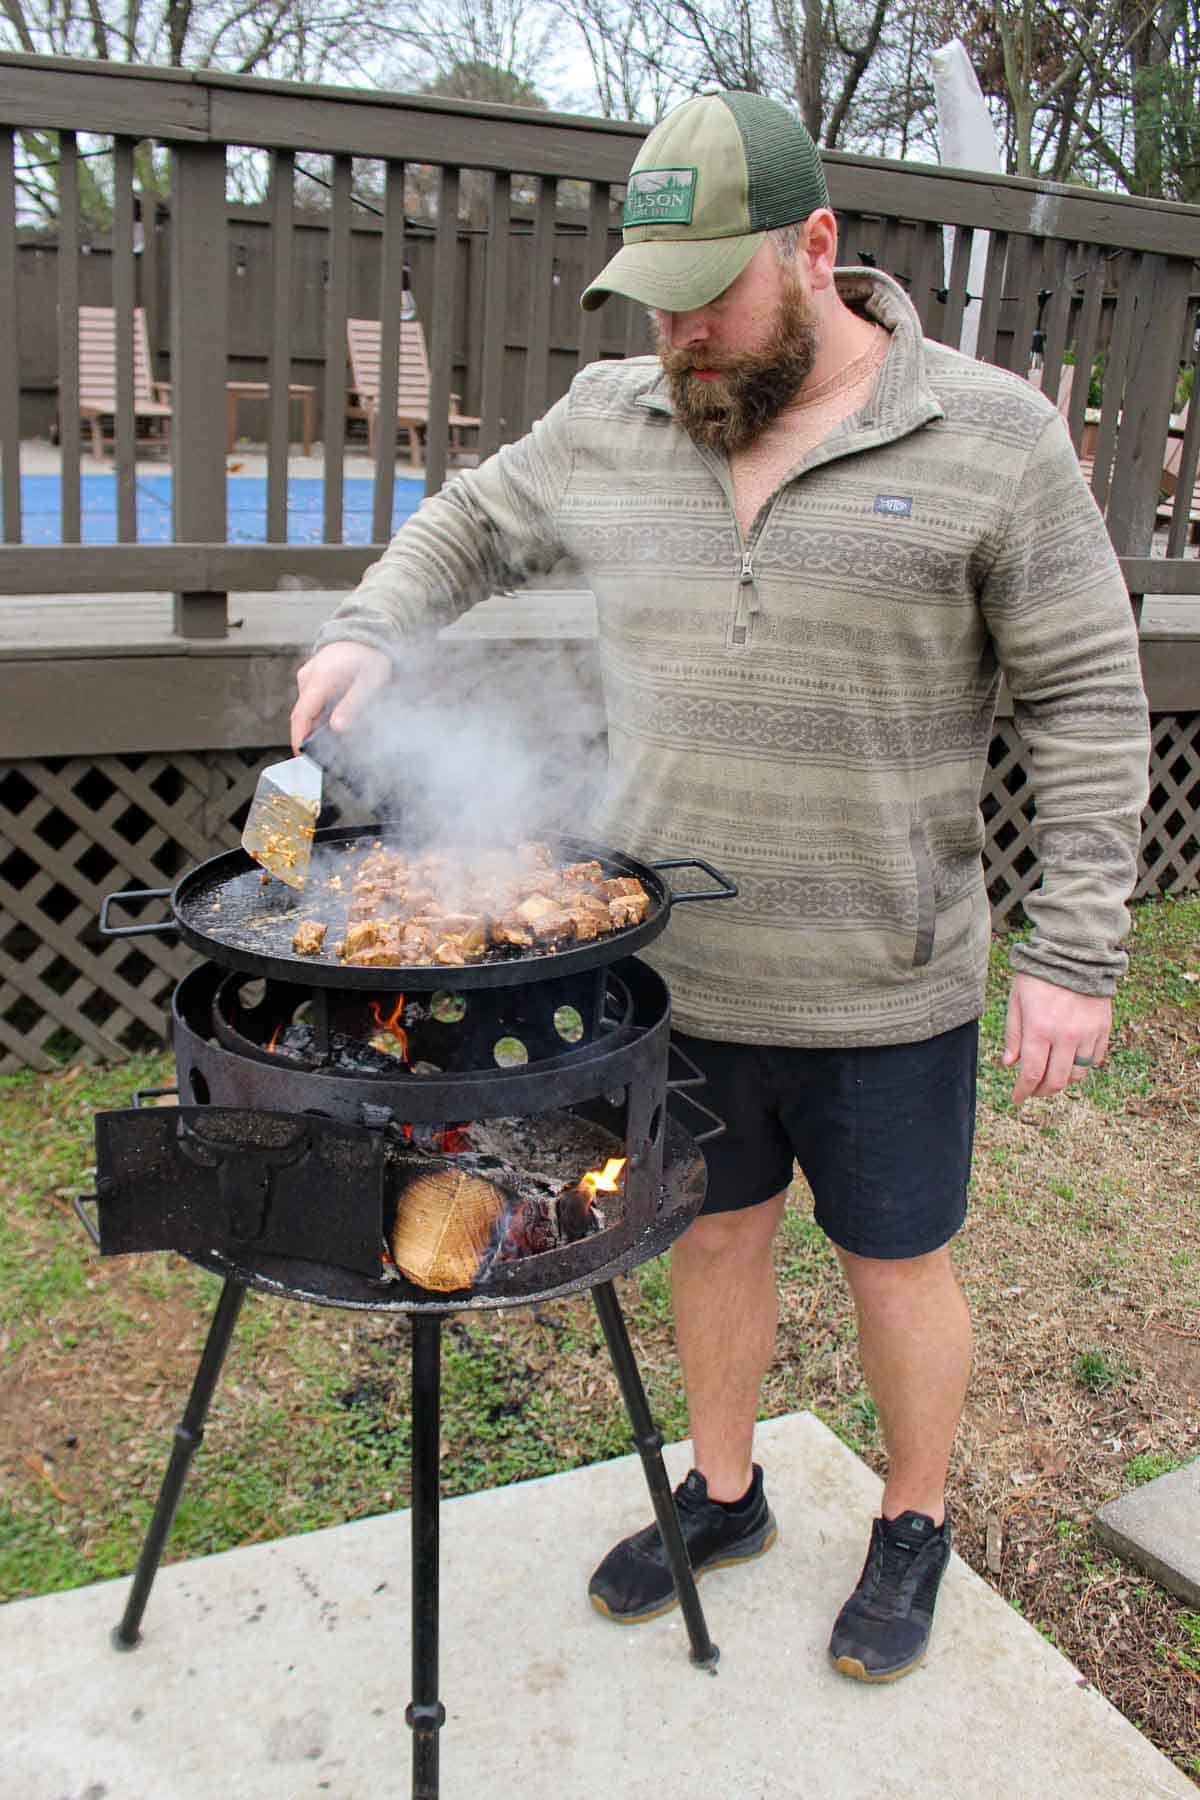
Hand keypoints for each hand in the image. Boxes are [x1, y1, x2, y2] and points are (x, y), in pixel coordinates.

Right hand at [291, 642, 391, 751]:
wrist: (366, 635)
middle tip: (322, 752)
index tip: (301, 752)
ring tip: (334, 734)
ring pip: (307, 707)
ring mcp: (308, 676)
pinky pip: (311, 700)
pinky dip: (319, 712)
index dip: (298, 736)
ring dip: (316, 723)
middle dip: (307, 734)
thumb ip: (352, 705)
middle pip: (302, 713)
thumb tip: (336, 727)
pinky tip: (334, 717)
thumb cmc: (369, 656)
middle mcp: (309, 676)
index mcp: (321, 677)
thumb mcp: (369, 682)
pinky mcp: (311, 677)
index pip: (302, 713)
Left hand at [1002, 972, 1111, 1105]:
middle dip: (1042, 1090)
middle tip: (1033, 1089)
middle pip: (1057, 1081)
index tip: (1016, 1099)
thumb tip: (1009, 1064)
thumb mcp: (1016, 1001)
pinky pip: (1096, 1059)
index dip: (1023, 1091)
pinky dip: (1083, 1066)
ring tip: (1052, 1074)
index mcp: (1040, 1029)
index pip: (1032, 1074)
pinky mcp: (1103, 1028)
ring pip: (1078, 1074)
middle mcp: (1066, 1036)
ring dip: (1063, 1080)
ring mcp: (1088, 1033)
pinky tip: (1071, 1060)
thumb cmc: (1039, 974)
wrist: (1074, 952)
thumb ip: (1013, 1035)